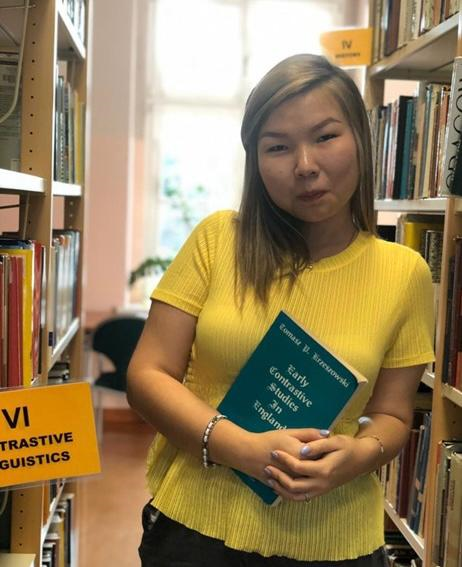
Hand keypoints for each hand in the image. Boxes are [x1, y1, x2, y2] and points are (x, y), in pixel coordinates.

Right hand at [217, 426, 329, 486]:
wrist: (248, 453)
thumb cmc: (269, 440)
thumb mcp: (289, 433)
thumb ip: (309, 434)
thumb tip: (328, 433)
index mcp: (302, 456)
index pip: (323, 455)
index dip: (328, 451)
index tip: (330, 446)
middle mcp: (299, 472)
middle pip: (318, 470)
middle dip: (323, 464)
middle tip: (326, 456)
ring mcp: (292, 482)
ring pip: (311, 484)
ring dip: (316, 478)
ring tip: (317, 468)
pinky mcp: (287, 488)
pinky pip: (299, 492)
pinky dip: (306, 487)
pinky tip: (308, 479)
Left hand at [262, 434, 380, 501]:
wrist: (362, 459)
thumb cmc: (348, 446)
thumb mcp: (335, 441)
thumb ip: (317, 444)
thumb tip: (302, 450)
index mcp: (324, 469)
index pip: (298, 467)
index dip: (284, 460)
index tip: (273, 452)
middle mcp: (322, 483)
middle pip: (294, 485)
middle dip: (278, 477)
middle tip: (266, 467)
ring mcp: (322, 489)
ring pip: (297, 496)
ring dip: (282, 489)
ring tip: (269, 479)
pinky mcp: (321, 491)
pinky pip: (302, 498)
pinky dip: (290, 495)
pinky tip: (280, 487)